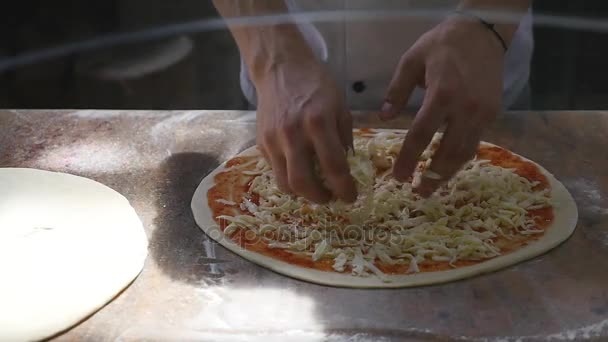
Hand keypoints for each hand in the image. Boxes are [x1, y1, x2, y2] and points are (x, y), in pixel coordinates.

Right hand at [255, 59, 356, 203]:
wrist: (281, 68)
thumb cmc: (316, 85)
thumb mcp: (340, 106)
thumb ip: (344, 137)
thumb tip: (347, 167)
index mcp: (318, 123)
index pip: (334, 166)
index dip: (344, 188)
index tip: (351, 197)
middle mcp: (293, 134)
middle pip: (303, 182)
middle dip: (319, 198)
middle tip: (329, 198)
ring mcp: (273, 139)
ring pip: (284, 182)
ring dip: (301, 192)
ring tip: (313, 188)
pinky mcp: (261, 142)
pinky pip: (274, 169)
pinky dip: (288, 176)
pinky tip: (299, 168)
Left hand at [381, 16, 504, 196]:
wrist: (482, 33)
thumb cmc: (442, 44)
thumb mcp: (411, 60)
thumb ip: (396, 91)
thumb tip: (383, 118)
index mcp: (442, 94)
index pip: (421, 135)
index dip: (409, 159)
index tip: (398, 177)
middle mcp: (465, 108)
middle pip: (448, 152)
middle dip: (433, 176)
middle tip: (417, 192)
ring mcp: (483, 113)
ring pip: (466, 153)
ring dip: (449, 173)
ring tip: (432, 187)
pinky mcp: (493, 114)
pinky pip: (476, 142)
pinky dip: (461, 158)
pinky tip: (448, 167)